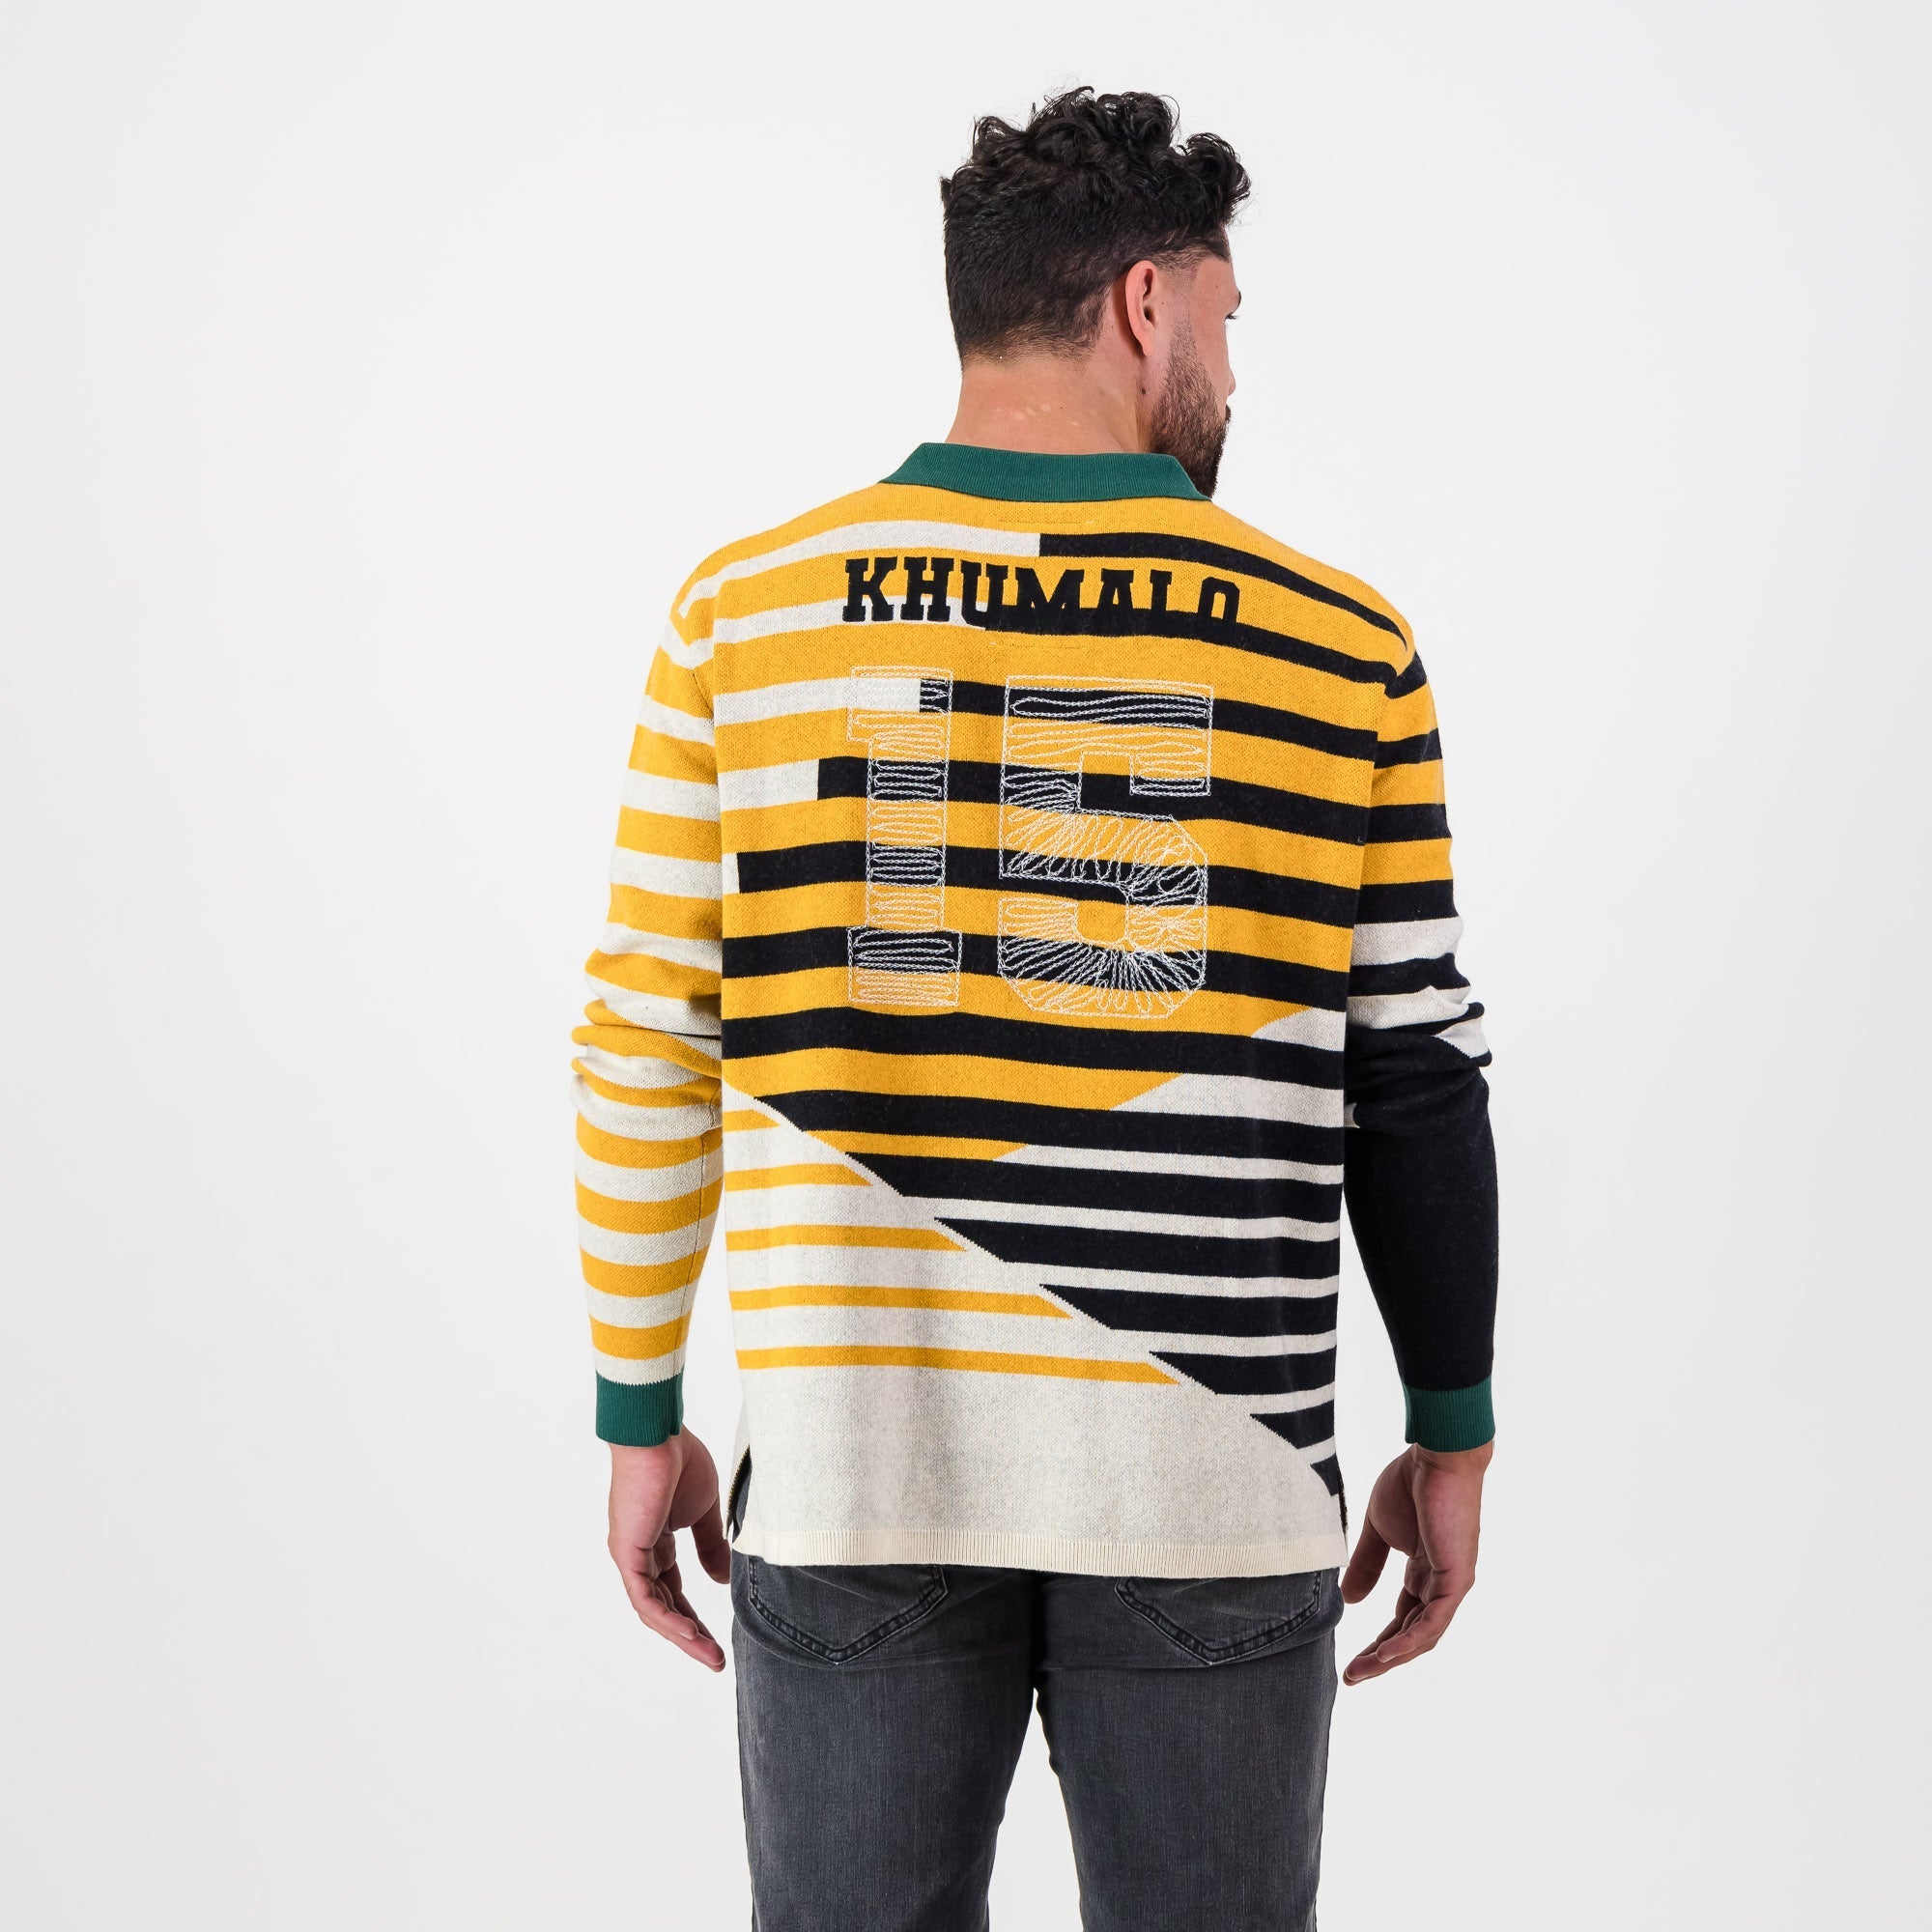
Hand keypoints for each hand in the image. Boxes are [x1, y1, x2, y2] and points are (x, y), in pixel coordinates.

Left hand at [607, 1430, 732, 1670]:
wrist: (658, 1434)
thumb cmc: (679, 1461)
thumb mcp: (704, 1510)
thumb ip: (710, 1545)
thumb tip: (722, 1579)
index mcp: (656, 1543)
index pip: (673, 1592)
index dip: (694, 1618)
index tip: (717, 1640)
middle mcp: (639, 1555)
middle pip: (664, 1609)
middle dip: (691, 1636)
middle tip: (716, 1660)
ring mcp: (630, 1556)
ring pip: (654, 1610)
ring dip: (683, 1636)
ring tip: (710, 1656)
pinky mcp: (628, 1552)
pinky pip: (646, 1597)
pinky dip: (667, 1619)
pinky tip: (689, 1633)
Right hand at [1340, 1439, 1492, 1685]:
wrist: (1437, 1457)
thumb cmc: (1410, 1483)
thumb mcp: (1378, 1529)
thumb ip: (1366, 1563)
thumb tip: (1349, 1599)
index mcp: (1424, 1572)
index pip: (1402, 1619)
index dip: (1377, 1641)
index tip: (1350, 1661)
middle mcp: (1440, 1585)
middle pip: (1411, 1634)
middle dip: (1381, 1658)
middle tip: (1352, 1676)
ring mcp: (1451, 1584)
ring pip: (1423, 1636)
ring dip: (1391, 1657)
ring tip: (1361, 1671)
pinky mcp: (1456, 1579)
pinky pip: (1433, 1622)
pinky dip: (1410, 1641)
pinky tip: (1386, 1655)